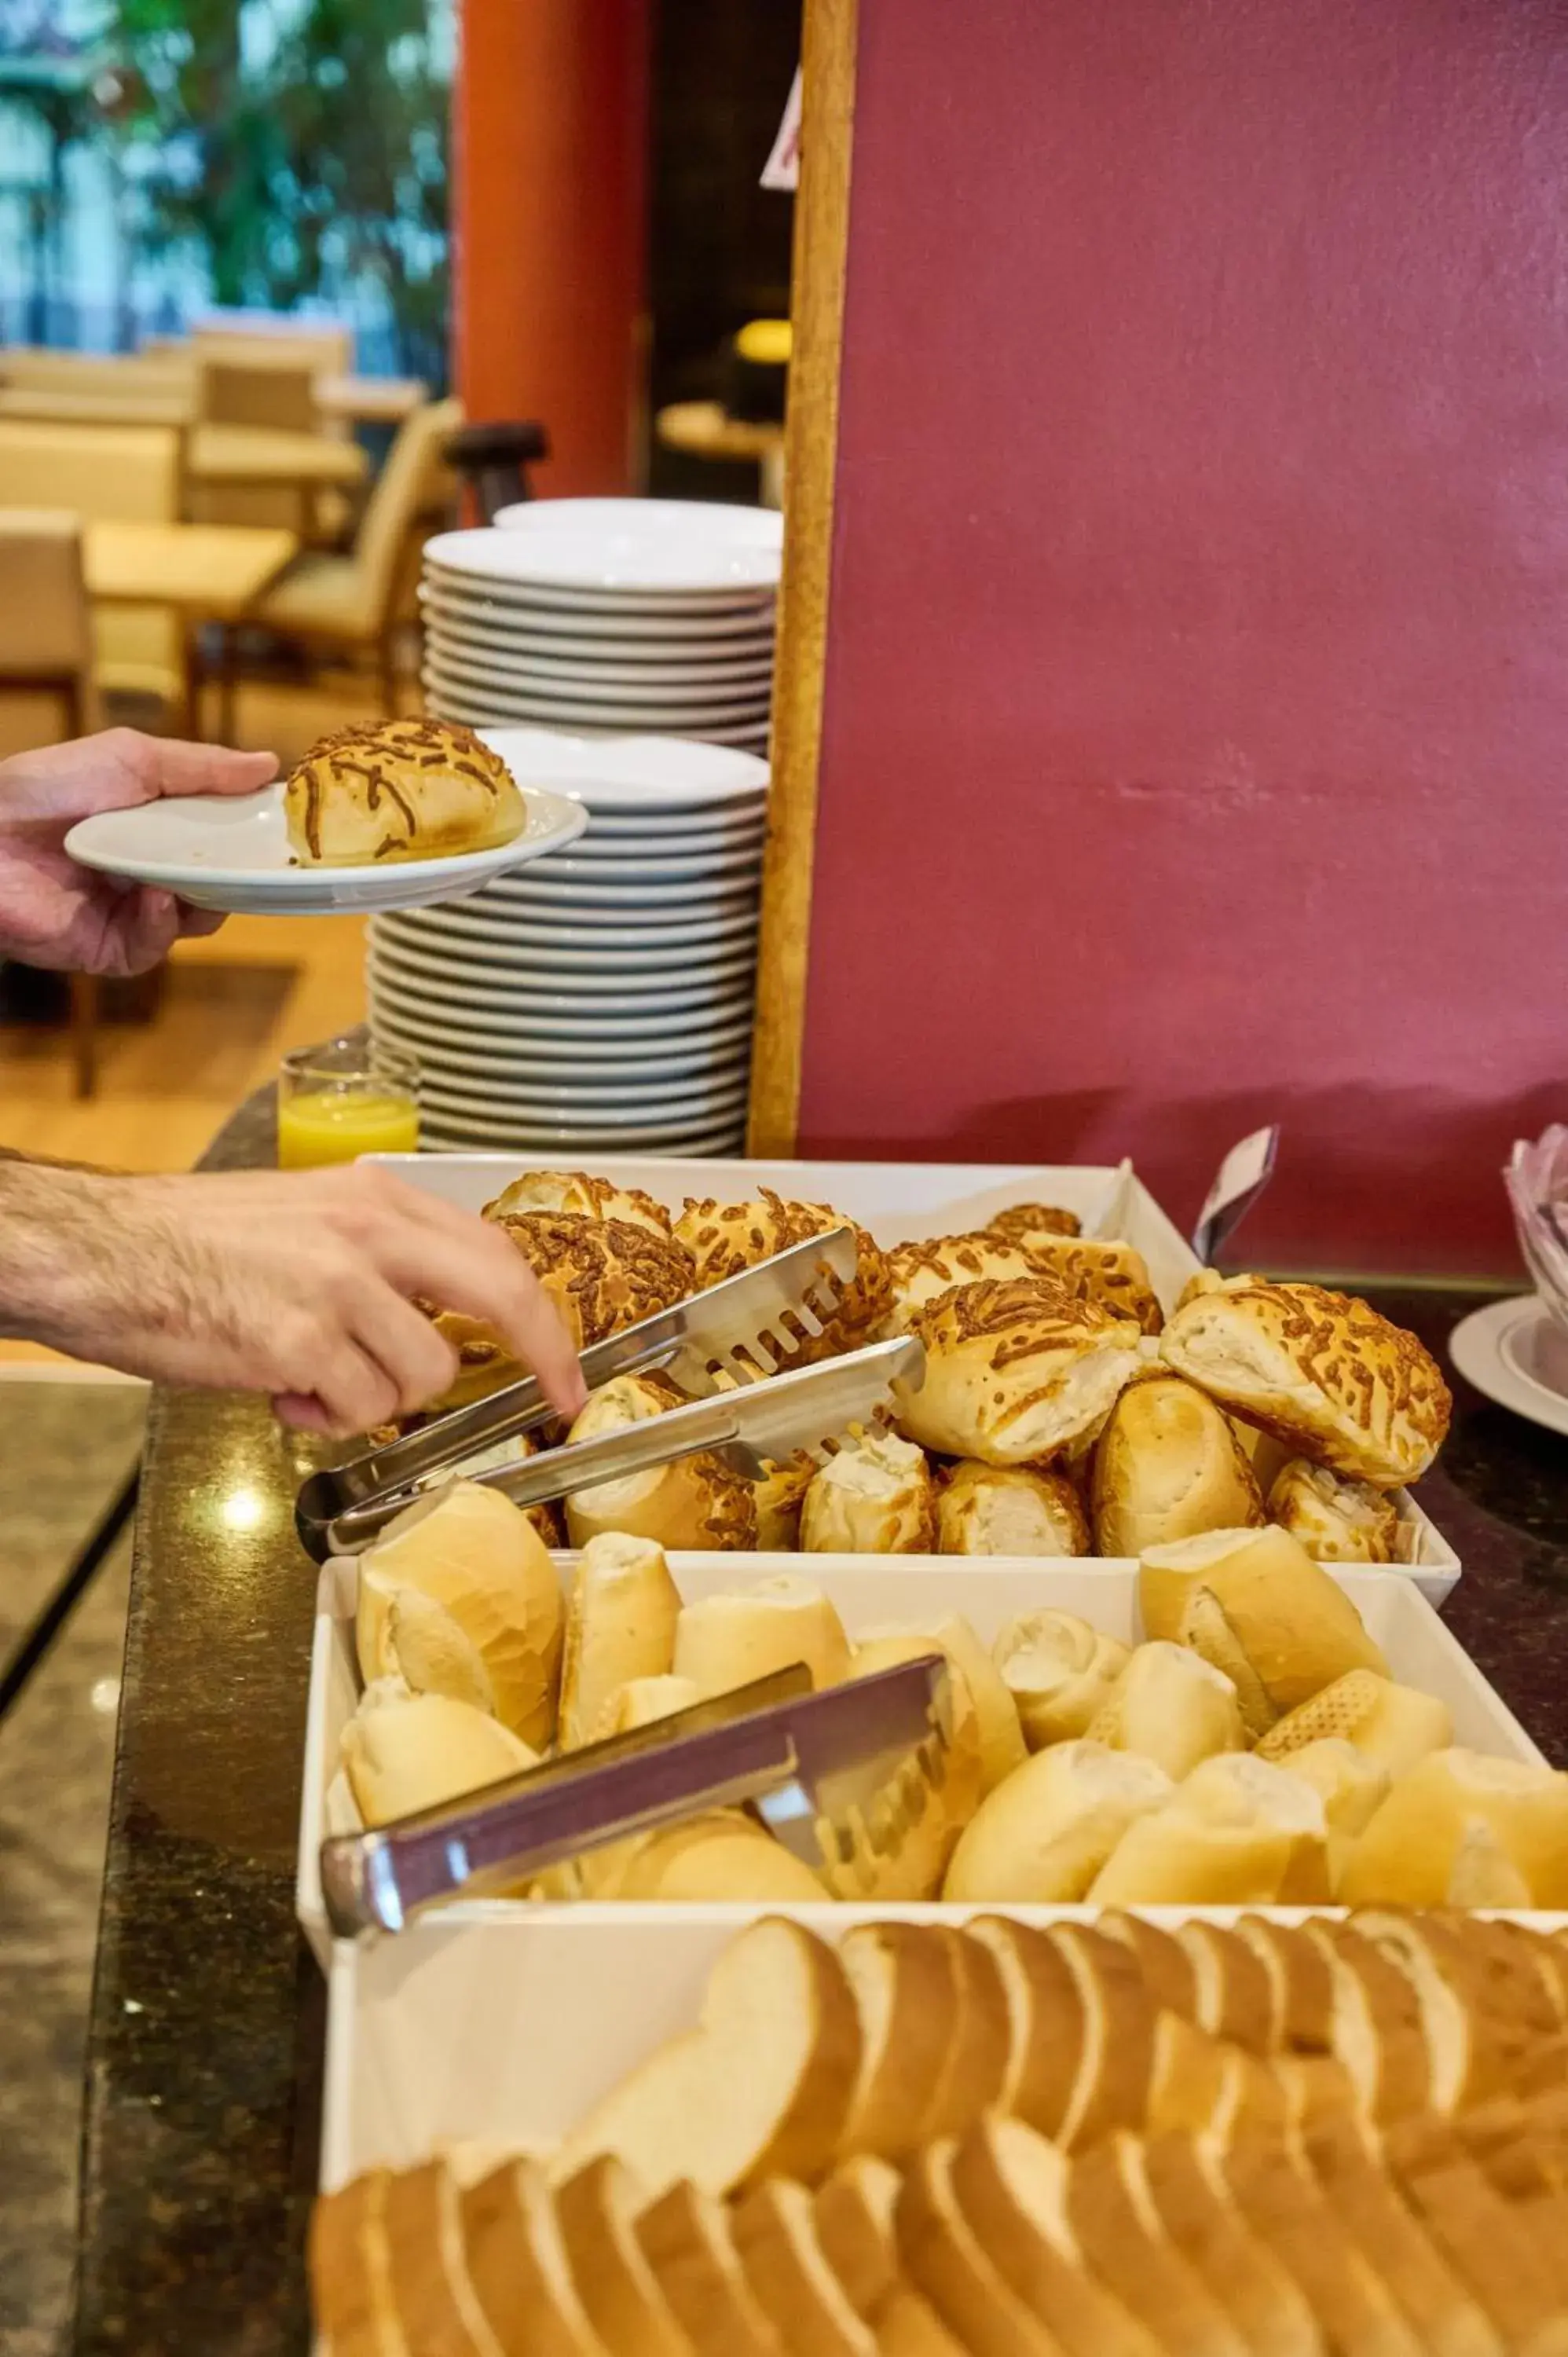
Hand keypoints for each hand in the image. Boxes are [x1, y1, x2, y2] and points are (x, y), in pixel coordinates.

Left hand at [0, 727, 276, 974]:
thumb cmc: (47, 788)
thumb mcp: (131, 758)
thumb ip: (201, 766)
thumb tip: (269, 764)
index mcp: (156, 825)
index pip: (221, 836)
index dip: (253, 834)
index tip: (289, 828)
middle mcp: (149, 870)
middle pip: (219, 882)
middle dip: (241, 874)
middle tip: (264, 863)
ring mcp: (130, 912)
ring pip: (196, 919)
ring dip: (203, 899)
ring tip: (193, 876)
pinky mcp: (109, 949)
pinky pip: (155, 947)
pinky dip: (161, 923)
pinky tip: (155, 897)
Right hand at [0, 1160, 587, 1435]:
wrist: (99, 1253)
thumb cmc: (188, 1243)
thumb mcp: (304, 1217)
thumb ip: (377, 1255)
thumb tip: (437, 1314)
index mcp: (374, 1197)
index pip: (495, 1250)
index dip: (544, 1314)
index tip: (566, 1362)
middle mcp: (367, 1233)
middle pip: (498, 1295)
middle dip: (539, 1357)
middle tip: (552, 1399)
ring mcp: (337, 1286)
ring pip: (425, 1375)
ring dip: (380, 1398)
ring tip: (315, 1380)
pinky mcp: (299, 1341)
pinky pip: (360, 1408)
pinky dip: (327, 1417)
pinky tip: (282, 1393)